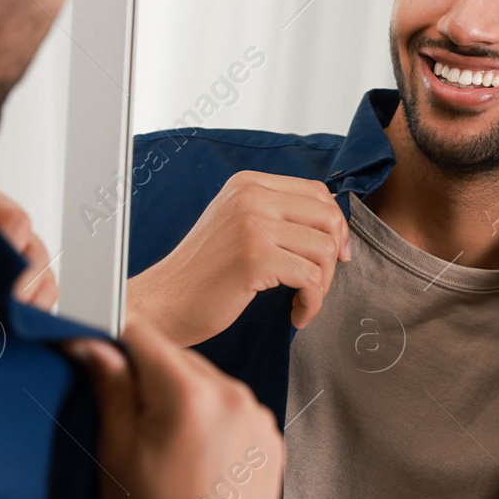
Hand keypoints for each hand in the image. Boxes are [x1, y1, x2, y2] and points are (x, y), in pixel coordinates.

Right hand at [65, 321, 283, 498]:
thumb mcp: (116, 454)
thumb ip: (111, 389)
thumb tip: (96, 346)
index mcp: (193, 396)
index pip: (145, 338)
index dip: (114, 342)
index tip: (97, 352)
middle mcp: (236, 401)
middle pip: (179, 362)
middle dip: (149, 378)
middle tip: (124, 417)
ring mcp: (261, 426)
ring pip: (208, 388)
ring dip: (183, 402)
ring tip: (162, 454)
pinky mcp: (273, 451)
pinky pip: (233, 416)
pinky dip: (210, 426)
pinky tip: (191, 465)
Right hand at [126, 171, 350, 346]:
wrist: (164, 302)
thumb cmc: (201, 273)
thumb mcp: (235, 224)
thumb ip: (273, 214)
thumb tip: (331, 222)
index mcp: (248, 184)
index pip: (317, 192)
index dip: (335, 226)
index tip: (334, 254)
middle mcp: (251, 196)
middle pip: (328, 218)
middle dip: (333, 258)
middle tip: (318, 283)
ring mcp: (253, 225)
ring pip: (324, 250)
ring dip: (323, 285)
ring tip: (302, 301)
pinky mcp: (256, 258)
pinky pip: (311, 279)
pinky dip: (311, 304)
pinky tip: (295, 315)